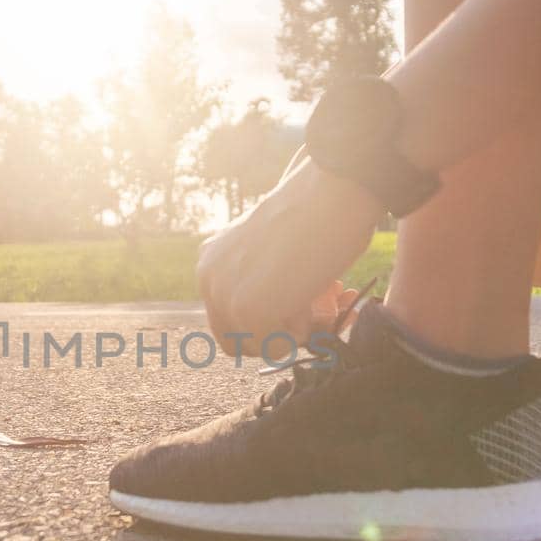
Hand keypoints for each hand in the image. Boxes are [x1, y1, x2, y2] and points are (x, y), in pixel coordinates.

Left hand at [197, 154, 381, 357]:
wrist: (330, 192)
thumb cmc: (316, 214)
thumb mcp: (271, 252)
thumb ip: (259, 281)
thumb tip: (280, 318)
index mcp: (211, 261)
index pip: (228, 318)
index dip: (266, 320)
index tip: (299, 305)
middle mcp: (209, 278)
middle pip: (236, 341)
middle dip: (276, 333)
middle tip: (313, 309)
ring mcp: (225, 297)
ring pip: (257, 347)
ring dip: (292, 333)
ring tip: (319, 295)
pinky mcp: (248, 312)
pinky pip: (277, 348)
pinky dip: (303, 332)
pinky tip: (315, 295)